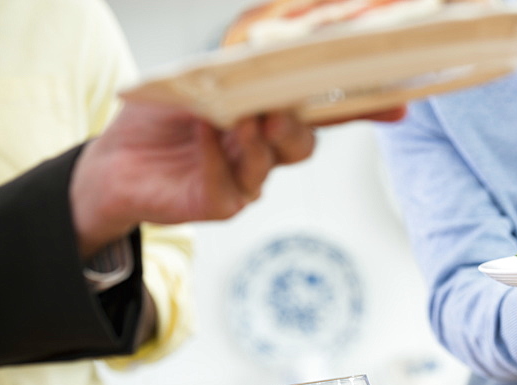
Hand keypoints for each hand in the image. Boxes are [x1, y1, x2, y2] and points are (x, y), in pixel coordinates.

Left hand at [70, 103, 404, 258]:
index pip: (326, 109)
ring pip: (278, 160)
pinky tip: (204, 134)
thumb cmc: (163, 116)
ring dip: (266, 138)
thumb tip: (271, 52)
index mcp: (272, 115)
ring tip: (244, 118)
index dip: (364, 107)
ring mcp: (249, 179)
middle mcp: (268, 149)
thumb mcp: (200, 79)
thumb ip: (238, 70)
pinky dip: (218, 155)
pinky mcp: (221, 201)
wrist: (116, 162)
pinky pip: (230, 181)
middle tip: (285, 103)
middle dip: (304, 121)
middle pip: (307, 138)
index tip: (401, 104)